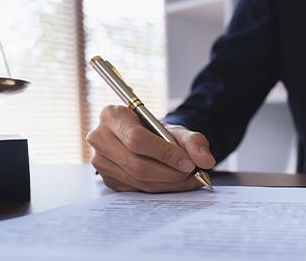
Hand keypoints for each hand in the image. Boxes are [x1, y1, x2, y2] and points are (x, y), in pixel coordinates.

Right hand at [87, 105, 216, 192]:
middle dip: (169, 173)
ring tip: (188, 179)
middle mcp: (99, 137)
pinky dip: (160, 189)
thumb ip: (194, 141)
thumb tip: (205, 161)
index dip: (165, 154)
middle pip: (136, 164)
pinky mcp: (107, 179)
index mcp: (112, 115)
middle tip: (191, 174)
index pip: (137, 139)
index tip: (188, 163)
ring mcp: (100, 161)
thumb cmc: (157, 132)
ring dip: (167, 184)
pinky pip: (136, 189)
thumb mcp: (176, 129)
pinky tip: (174, 183)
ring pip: (138, 180)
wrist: (144, 140)